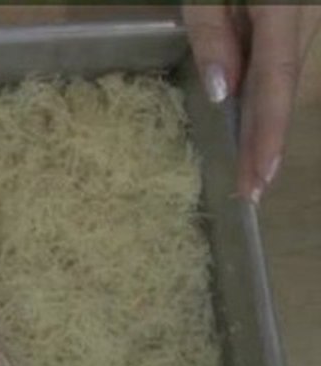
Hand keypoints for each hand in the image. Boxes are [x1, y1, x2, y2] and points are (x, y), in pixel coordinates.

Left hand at [183, 3, 320, 202]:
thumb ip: (212, 31)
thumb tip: (220, 92)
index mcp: (284, 7)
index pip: (276, 82)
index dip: (269, 133)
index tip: (260, 177)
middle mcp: (307, 15)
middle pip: (283, 88)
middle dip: (265, 143)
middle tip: (250, 193)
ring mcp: (308, 14)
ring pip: (284, 76)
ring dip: (264, 124)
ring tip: (249, 172)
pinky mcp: (299, 13)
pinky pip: (280, 59)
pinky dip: (264, 95)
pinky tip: (250, 125)